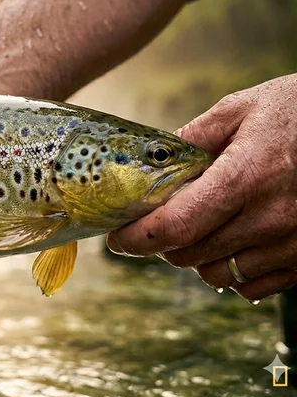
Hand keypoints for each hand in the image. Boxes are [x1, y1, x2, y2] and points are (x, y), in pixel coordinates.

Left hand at [107, 73, 296, 301]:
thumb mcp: (241, 109)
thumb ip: (192, 137)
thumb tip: (151, 159)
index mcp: (244, 177)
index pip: (174, 227)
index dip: (136, 239)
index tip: (118, 238)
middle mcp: (268, 218)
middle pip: (188, 255)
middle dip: (162, 243)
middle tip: (159, 223)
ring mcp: (292, 243)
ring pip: (217, 275)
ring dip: (197, 258)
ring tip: (201, 229)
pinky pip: (254, 287)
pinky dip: (234, 273)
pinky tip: (233, 244)